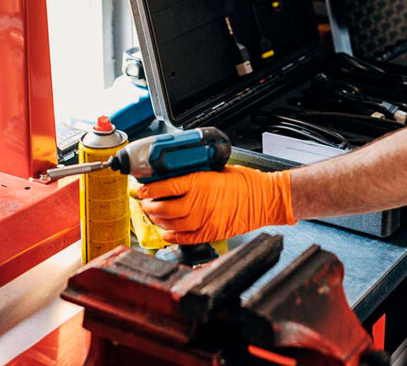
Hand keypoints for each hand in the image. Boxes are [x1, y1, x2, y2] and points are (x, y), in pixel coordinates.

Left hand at [134, 166, 294, 244]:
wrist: (264, 198)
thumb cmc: (244, 182)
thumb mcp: (215, 169)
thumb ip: (194, 174)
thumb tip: (173, 177)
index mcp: (199, 182)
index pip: (164, 187)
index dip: (148, 189)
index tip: (141, 189)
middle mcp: (198, 202)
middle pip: (162, 208)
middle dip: (149, 206)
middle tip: (145, 202)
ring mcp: (203, 220)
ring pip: (169, 225)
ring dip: (157, 221)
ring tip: (154, 215)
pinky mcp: (209, 233)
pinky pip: (183, 238)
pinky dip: (171, 236)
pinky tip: (166, 232)